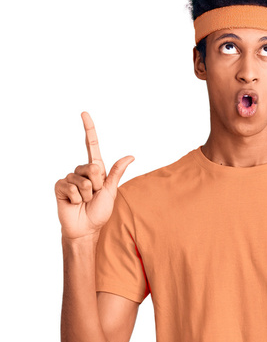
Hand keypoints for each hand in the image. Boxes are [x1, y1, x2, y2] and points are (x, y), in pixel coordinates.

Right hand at [55, 112, 134, 239]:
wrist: (86, 228)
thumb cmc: (99, 212)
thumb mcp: (111, 192)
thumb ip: (116, 173)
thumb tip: (131, 156)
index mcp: (96, 170)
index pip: (91, 146)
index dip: (88, 129)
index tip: (84, 113)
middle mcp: (82, 171)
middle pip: (93, 168)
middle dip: (97, 185)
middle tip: (94, 196)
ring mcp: (69, 178)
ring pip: (83, 180)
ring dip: (87, 195)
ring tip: (84, 201)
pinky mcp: (60, 187)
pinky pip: (70, 187)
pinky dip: (76, 198)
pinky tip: (74, 203)